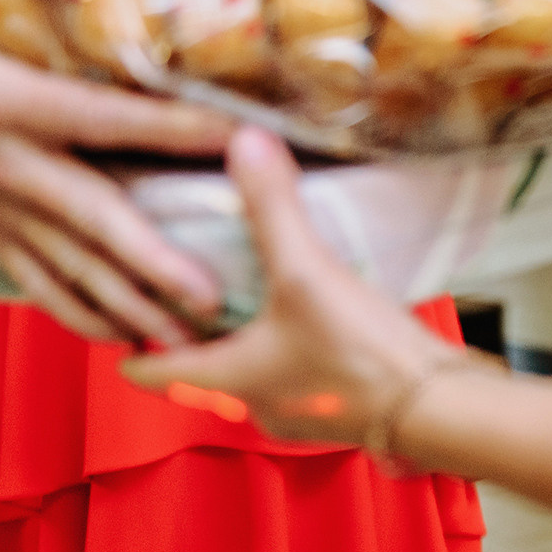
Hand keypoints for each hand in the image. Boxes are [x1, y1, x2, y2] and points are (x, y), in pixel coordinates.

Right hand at [0, 0, 232, 343]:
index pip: (97, 118)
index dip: (165, 127)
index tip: (229, 138)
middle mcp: (5, 170)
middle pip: (93, 220)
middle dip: (153, 261)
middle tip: (213, 294)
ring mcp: (1, 214)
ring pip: (76, 269)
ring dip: (133, 305)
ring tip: (192, 343)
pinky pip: (45, 287)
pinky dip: (86, 315)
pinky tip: (131, 341)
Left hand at [123, 126, 474, 446]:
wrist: (437, 408)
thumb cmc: (359, 353)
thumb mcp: (306, 271)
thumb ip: (272, 207)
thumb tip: (242, 138)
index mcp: (226, 379)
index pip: (149, 369)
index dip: (125, 341)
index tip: (114, 310)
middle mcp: (255, 405)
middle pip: (201, 370)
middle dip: (192, 332)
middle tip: (183, 284)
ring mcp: (301, 413)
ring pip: (251, 374)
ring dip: (245, 341)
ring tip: (249, 291)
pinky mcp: (343, 410)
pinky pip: (298, 376)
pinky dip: (291, 350)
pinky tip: (313, 316)